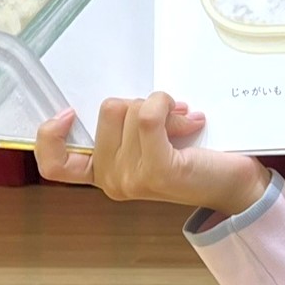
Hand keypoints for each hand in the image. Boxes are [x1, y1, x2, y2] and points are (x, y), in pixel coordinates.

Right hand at [35, 93, 270, 214]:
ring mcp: (133, 179)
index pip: (55, 165)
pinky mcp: (158, 171)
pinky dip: (167, 104)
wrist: (234, 186)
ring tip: (183, 125)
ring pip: (130, 109)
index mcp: (104, 175)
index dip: (49, 136)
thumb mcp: (148, 144)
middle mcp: (113, 182)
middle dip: (140, 104)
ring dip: (162, 106)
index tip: (67, 113)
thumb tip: (122, 98)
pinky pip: (149, 116)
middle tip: (167, 122)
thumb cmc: (193, 159)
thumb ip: (126, 128)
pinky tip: (188, 118)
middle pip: (107, 111)